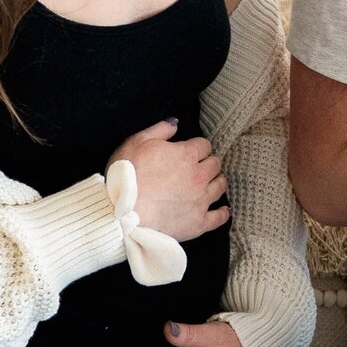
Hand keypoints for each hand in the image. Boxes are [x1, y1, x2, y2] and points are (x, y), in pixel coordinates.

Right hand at [112, 118, 228, 241]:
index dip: (197, 147)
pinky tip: (223, 210)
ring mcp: (201, 200)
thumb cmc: (126, 176)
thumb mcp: (137, 142)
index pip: (204, 145)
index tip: (191, 151)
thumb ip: (160, 130)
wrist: (123, 213)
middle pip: (215, 164)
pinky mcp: (199, 222)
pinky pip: (219, 217)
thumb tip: (176, 123)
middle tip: (201, 166)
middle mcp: (199, 176)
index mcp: (186, 154)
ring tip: (212, 183)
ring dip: (217, 182)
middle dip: (209, 162)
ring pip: (220, 186)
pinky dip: (222, 212)